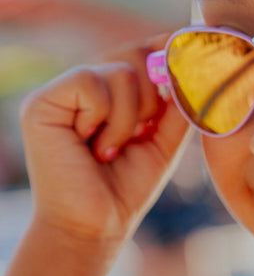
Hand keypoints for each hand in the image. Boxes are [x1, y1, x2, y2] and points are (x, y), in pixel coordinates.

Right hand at [19, 41, 189, 243]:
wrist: (97, 225)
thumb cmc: (127, 186)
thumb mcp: (164, 138)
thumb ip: (177, 100)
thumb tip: (189, 57)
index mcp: (109, 91)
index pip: (142, 50)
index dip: (167, 53)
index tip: (187, 65)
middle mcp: (84, 85)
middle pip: (135, 53)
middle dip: (152, 98)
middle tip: (139, 134)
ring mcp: (61, 91)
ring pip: (119, 70)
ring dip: (129, 118)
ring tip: (111, 149)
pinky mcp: (42, 102)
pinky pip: (91, 81)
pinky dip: (105, 118)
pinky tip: (94, 145)